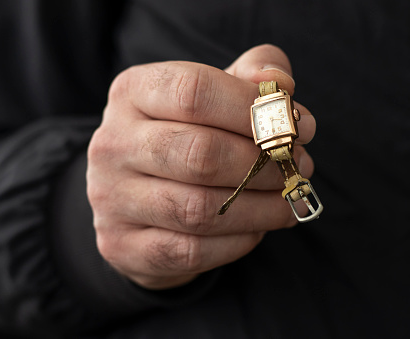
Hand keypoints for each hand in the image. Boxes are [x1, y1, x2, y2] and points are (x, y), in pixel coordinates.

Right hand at [86, 44, 315, 288]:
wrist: (134, 192)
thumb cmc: (184, 134)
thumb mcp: (212, 94)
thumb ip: (251, 75)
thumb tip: (281, 87)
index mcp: (132, 93)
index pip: (194, 92)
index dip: (253, 108)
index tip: (297, 124)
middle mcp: (113, 144)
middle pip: (199, 153)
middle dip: (263, 162)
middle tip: (298, 164)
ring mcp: (111, 199)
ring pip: (198, 210)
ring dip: (259, 207)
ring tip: (288, 196)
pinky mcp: (122, 245)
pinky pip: (191, 251)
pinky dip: (237, 240)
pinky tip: (257, 226)